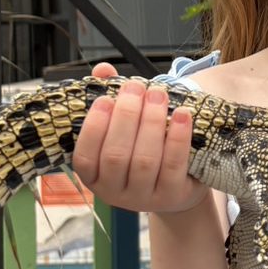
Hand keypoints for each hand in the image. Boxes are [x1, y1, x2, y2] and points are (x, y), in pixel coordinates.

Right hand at [72, 62, 207, 213]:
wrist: (178, 187)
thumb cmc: (143, 151)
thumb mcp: (124, 131)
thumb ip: (111, 101)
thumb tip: (103, 70)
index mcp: (94, 177)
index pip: (85, 156)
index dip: (94, 127)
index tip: (106, 98)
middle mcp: (115, 192)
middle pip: (116, 156)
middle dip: (127, 117)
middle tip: (136, 87)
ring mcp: (144, 198)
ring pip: (144, 161)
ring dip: (151, 123)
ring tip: (158, 95)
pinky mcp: (173, 195)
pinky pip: (173, 165)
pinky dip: (177, 137)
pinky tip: (182, 115)